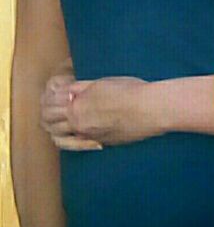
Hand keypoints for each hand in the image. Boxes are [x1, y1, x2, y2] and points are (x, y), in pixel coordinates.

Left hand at [41, 74, 156, 146]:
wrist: (151, 109)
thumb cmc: (131, 91)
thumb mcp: (101, 83)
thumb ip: (81, 88)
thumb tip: (68, 90)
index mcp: (77, 107)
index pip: (52, 103)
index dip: (50, 95)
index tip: (54, 90)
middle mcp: (79, 125)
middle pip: (51, 123)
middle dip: (48, 113)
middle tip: (52, 105)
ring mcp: (90, 137)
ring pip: (62, 139)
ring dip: (58, 129)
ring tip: (61, 121)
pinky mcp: (103, 143)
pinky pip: (80, 143)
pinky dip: (75, 137)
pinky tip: (80, 130)